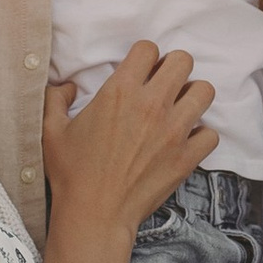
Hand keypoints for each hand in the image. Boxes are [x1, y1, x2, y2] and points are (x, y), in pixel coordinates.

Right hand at [44, 45, 215, 236]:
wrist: (94, 214)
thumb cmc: (71, 173)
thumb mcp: (51, 129)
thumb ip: (55, 98)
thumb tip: (67, 87)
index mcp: (120, 91)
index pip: (148, 48)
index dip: (144, 57)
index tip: (140, 72)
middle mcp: (152, 105)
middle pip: (183, 61)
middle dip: (173, 68)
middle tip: (162, 85)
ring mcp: (174, 131)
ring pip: (205, 91)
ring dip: (192, 96)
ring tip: (179, 108)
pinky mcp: (187, 157)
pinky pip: (211, 133)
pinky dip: (201, 135)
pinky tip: (186, 140)